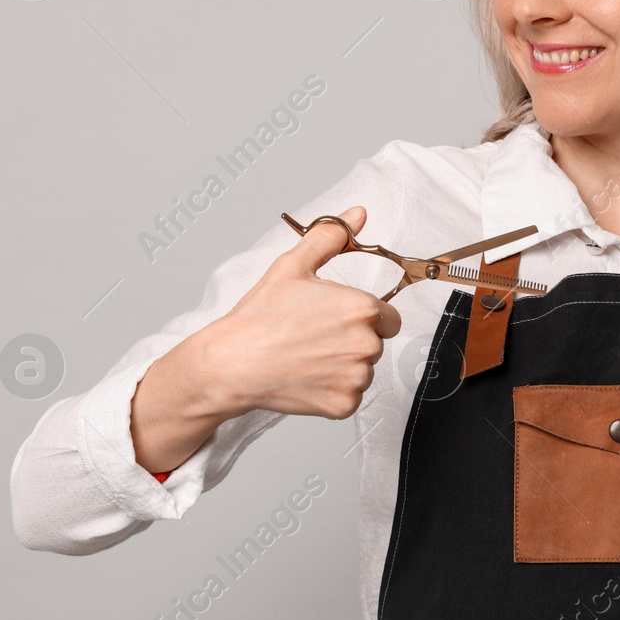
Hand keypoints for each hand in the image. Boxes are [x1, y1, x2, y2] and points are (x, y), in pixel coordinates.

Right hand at [200, 205, 401, 420]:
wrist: (231, 363)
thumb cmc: (260, 317)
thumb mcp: (293, 266)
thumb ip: (331, 237)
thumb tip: (358, 214)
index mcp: (362, 308)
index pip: (388, 317)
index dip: (362, 317)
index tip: (334, 320)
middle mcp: (366, 343)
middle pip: (376, 343)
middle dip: (352, 340)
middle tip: (314, 338)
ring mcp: (356, 377)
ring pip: (364, 370)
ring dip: (343, 366)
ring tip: (307, 357)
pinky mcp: (344, 404)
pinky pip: (350, 396)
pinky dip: (332, 390)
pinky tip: (306, 378)